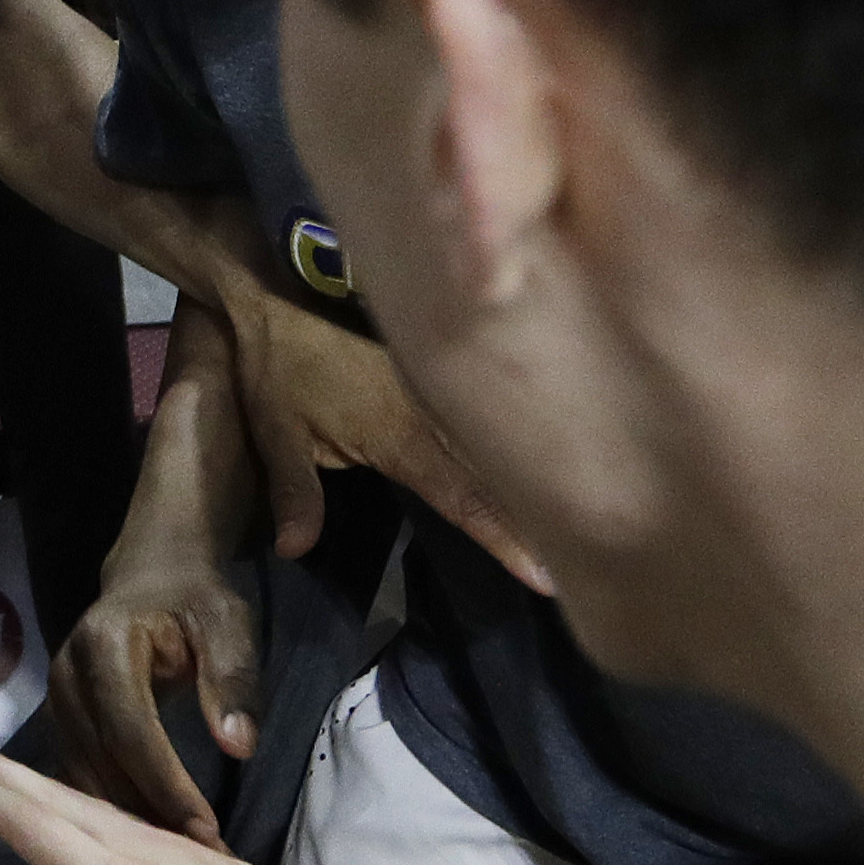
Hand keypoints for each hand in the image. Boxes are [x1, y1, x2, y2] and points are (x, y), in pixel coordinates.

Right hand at [0, 739, 392, 864]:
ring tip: (13, 779)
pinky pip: (140, 822)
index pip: (34, 829)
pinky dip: (96, 808)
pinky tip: (108, 827)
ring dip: (49, 788)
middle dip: (5, 775)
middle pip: (65, 802)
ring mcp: (197, 863)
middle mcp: (156, 858)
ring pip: (105, 808)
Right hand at [48, 541, 257, 838]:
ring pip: (82, 775)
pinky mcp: (57, 721)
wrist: (150, 573)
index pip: (131, 730)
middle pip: (101, 760)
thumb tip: (238, 746)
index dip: (165, 783)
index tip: (204, 830)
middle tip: (196, 858)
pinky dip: (111, 807)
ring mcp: (54, 700)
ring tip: (175, 858)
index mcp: (104, 646)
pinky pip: (77, 773)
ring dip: (127, 818)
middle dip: (148, 813)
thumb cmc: (193, 598)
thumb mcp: (226, 623)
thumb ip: (233, 679)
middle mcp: (66, 675)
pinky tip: (146, 835)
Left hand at [207, 276, 550, 585]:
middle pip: (497, 472)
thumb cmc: (275, 367)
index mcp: (400, 434)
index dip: (503, 538)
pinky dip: (512, 439)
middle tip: (589, 555)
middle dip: (539, 515)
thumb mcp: (274, 433)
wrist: (275, 289)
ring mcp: (438, 389)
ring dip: (534, 474)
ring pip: (498, 439)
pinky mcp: (433, 372)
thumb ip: (294, 492)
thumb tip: (294, 550)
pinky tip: (538, 459)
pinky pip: (481, 413)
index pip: (463, 498)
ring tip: (581, 515)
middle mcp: (432, 413)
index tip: (545, 575)